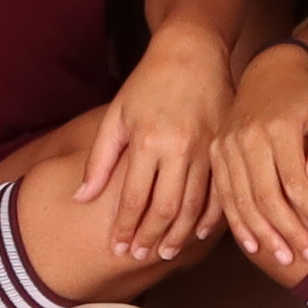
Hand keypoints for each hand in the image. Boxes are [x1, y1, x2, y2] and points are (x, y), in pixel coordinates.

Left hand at [80, 44, 229, 268]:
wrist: (193, 52)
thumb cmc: (148, 83)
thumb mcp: (116, 116)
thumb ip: (100, 160)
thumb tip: (82, 198)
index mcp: (148, 141)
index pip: (134, 198)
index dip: (124, 227)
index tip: (116, 247)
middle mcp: (180, 148)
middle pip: (166, 208)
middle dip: (151, 237)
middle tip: (139, 256)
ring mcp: (207, 149)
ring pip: (195, 205)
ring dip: (179, 234)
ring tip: (166, 253)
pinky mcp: (225, 147)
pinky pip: (221, 191)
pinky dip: (211, 217)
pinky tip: (199, 232)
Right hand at [214, 45, 307, 283]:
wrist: (268, 72)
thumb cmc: (306, 97)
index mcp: (277, 127)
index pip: (295, 181)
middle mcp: (247, 138)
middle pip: (267, 197)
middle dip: (290, 231)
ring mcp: (227, 146)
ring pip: (243, 201)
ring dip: (264, 235)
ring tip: (285, 258)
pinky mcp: (217, 153)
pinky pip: (225, 195)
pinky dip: (238, 223)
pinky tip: (253, 245)